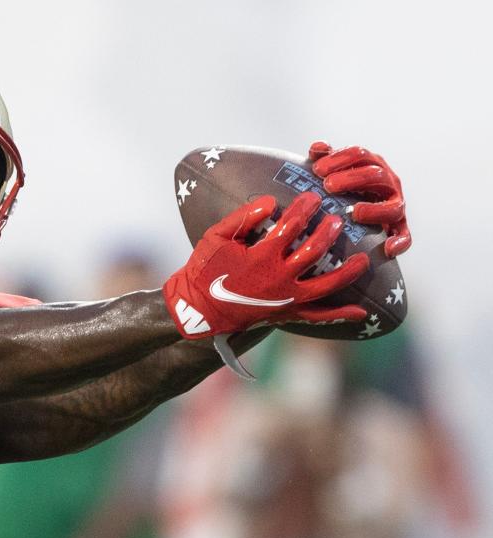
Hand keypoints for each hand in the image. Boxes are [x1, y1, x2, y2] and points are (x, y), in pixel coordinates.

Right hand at [163, 192, 368, 338]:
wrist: (198, 307)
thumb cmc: (205, 269)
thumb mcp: (215, 237)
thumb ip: (243, 217)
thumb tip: (270, 201)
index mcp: (262, 255)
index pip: (292, 225)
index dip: (305, 208)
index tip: (313, 197)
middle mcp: (279, 277)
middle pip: (314, 251)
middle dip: (328, 231)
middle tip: (336, 219)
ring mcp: (286, 298)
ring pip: (326, 284)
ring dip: (348, 271)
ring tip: (363, 259)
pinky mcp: (287, 313)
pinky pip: (318, 316)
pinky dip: (340, 314)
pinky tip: (361, 310)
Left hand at [309, 141, 410, 256]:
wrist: (358, 214)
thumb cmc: (343, 189)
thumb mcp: (334, 171)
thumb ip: (326, 158)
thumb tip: (317, 148)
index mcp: (372, 164)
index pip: (359, 154)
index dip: (339, 159)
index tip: (317, 169)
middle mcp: (387, 182)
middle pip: (376, 175)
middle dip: (352, 178)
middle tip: (328, 186)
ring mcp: (396, 204)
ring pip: (393, 206)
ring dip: (374, 210)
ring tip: (354, 212)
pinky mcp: (399, 227)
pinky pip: (404, 236)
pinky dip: (399, 242)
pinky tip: (387, 248)